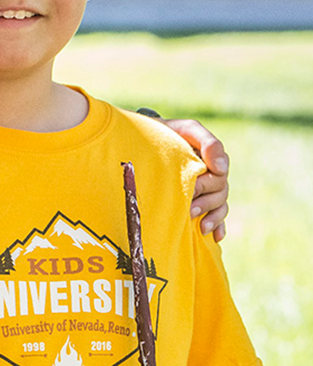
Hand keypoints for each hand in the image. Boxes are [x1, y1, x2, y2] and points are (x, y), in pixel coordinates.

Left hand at [158, 117, 229, 241]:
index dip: (208, 182)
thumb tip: (221, 169)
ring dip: (212, 216)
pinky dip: (218, 226)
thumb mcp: (186, 129)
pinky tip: (215, 236)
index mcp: (210, 156)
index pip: (220, 171)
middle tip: (189, 209)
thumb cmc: (165, 132)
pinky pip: (218, 216)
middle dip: (206, 201)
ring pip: (220, 205)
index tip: (195, 188)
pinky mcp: (200, 200)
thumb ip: (207, 142)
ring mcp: (206, 188)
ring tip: (200, 226)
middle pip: (221, 191)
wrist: (145, 139)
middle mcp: (211, 173)